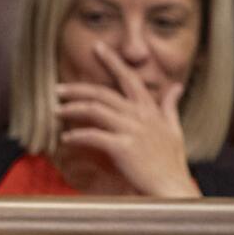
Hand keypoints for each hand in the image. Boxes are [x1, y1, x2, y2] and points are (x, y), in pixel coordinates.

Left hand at [54, 42, 200, 196]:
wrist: (173, 187)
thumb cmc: (171, 162)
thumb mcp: (175, 129)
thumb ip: (170, 106)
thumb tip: (176, 86)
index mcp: (150, 109)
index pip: (129, 78)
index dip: (113, 61)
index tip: (98, 47)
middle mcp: (140, 115)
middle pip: (103, 93)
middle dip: (78, 88)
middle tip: (58, 88)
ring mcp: (131, 130)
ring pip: (95, 110)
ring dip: (72, 109)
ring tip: (57, 111)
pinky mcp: (123, 147)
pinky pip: (93, 136)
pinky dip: (77, 135)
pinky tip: (66, 139)